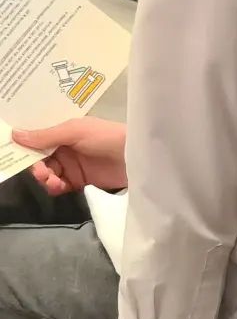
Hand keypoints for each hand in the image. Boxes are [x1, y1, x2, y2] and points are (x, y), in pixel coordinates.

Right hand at [13, 118, 128, 194]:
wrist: (138, 156)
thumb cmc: (106, 137)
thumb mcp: (75, 131)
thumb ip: (46, 136)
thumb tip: (15, 135)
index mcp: (62, 132)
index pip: (37, 140)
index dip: (26, 147)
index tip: (16, 154)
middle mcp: (65, 149)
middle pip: (40, 159)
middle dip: (35, 166)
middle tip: (40, 172)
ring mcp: (74, 167)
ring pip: (49, 174)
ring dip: (45, 178)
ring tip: (51, 180)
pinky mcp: (82, 183)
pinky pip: (61, 186)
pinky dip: (55, 187)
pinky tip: (57, 186)